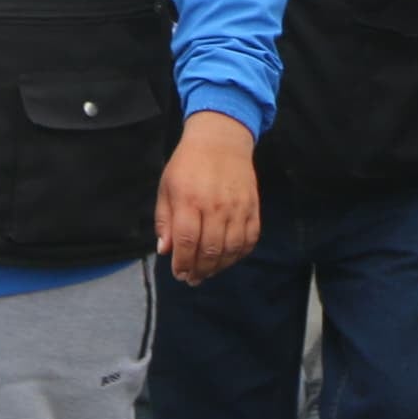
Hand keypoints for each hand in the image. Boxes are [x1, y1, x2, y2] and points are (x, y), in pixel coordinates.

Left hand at [155, 110, 260, 282]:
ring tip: (208, 272)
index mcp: (189, 199)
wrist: (221, 139)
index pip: (187, 241)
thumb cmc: (188, 164)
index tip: (178, 273)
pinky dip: (239, 254)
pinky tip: (228, 259)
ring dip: (219, 267)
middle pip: (210, 249)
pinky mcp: (253, 206)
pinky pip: (250, 239)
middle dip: (199, 270)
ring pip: (231, 248)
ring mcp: (237, 206)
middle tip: (192, 278)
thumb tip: (165, 251)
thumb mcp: (167, 187)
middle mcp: (215, 205)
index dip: (182, 263)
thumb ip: (165, 220)